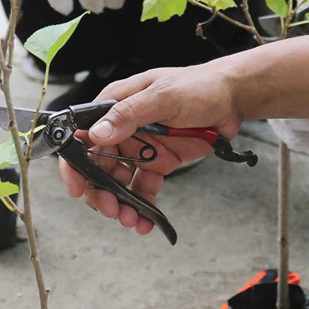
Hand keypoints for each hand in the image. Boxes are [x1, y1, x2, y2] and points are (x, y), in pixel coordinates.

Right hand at [59, 65, 239, 233]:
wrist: (233, 98)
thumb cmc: (198, 86)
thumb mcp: (163, 97)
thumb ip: (129, 114)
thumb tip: (98, 133)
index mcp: (115, 106)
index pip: (83, 136)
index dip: (75, 164)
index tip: (78, 188)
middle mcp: (123, 129)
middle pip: (97, 166)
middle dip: (100, 192)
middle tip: (111, 209)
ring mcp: (140, 147)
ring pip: (118, 182)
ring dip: (120, 203)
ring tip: (129, 220)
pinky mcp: (158, 162)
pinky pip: (143, 188)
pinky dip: (142, 207)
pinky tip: (145, 222)